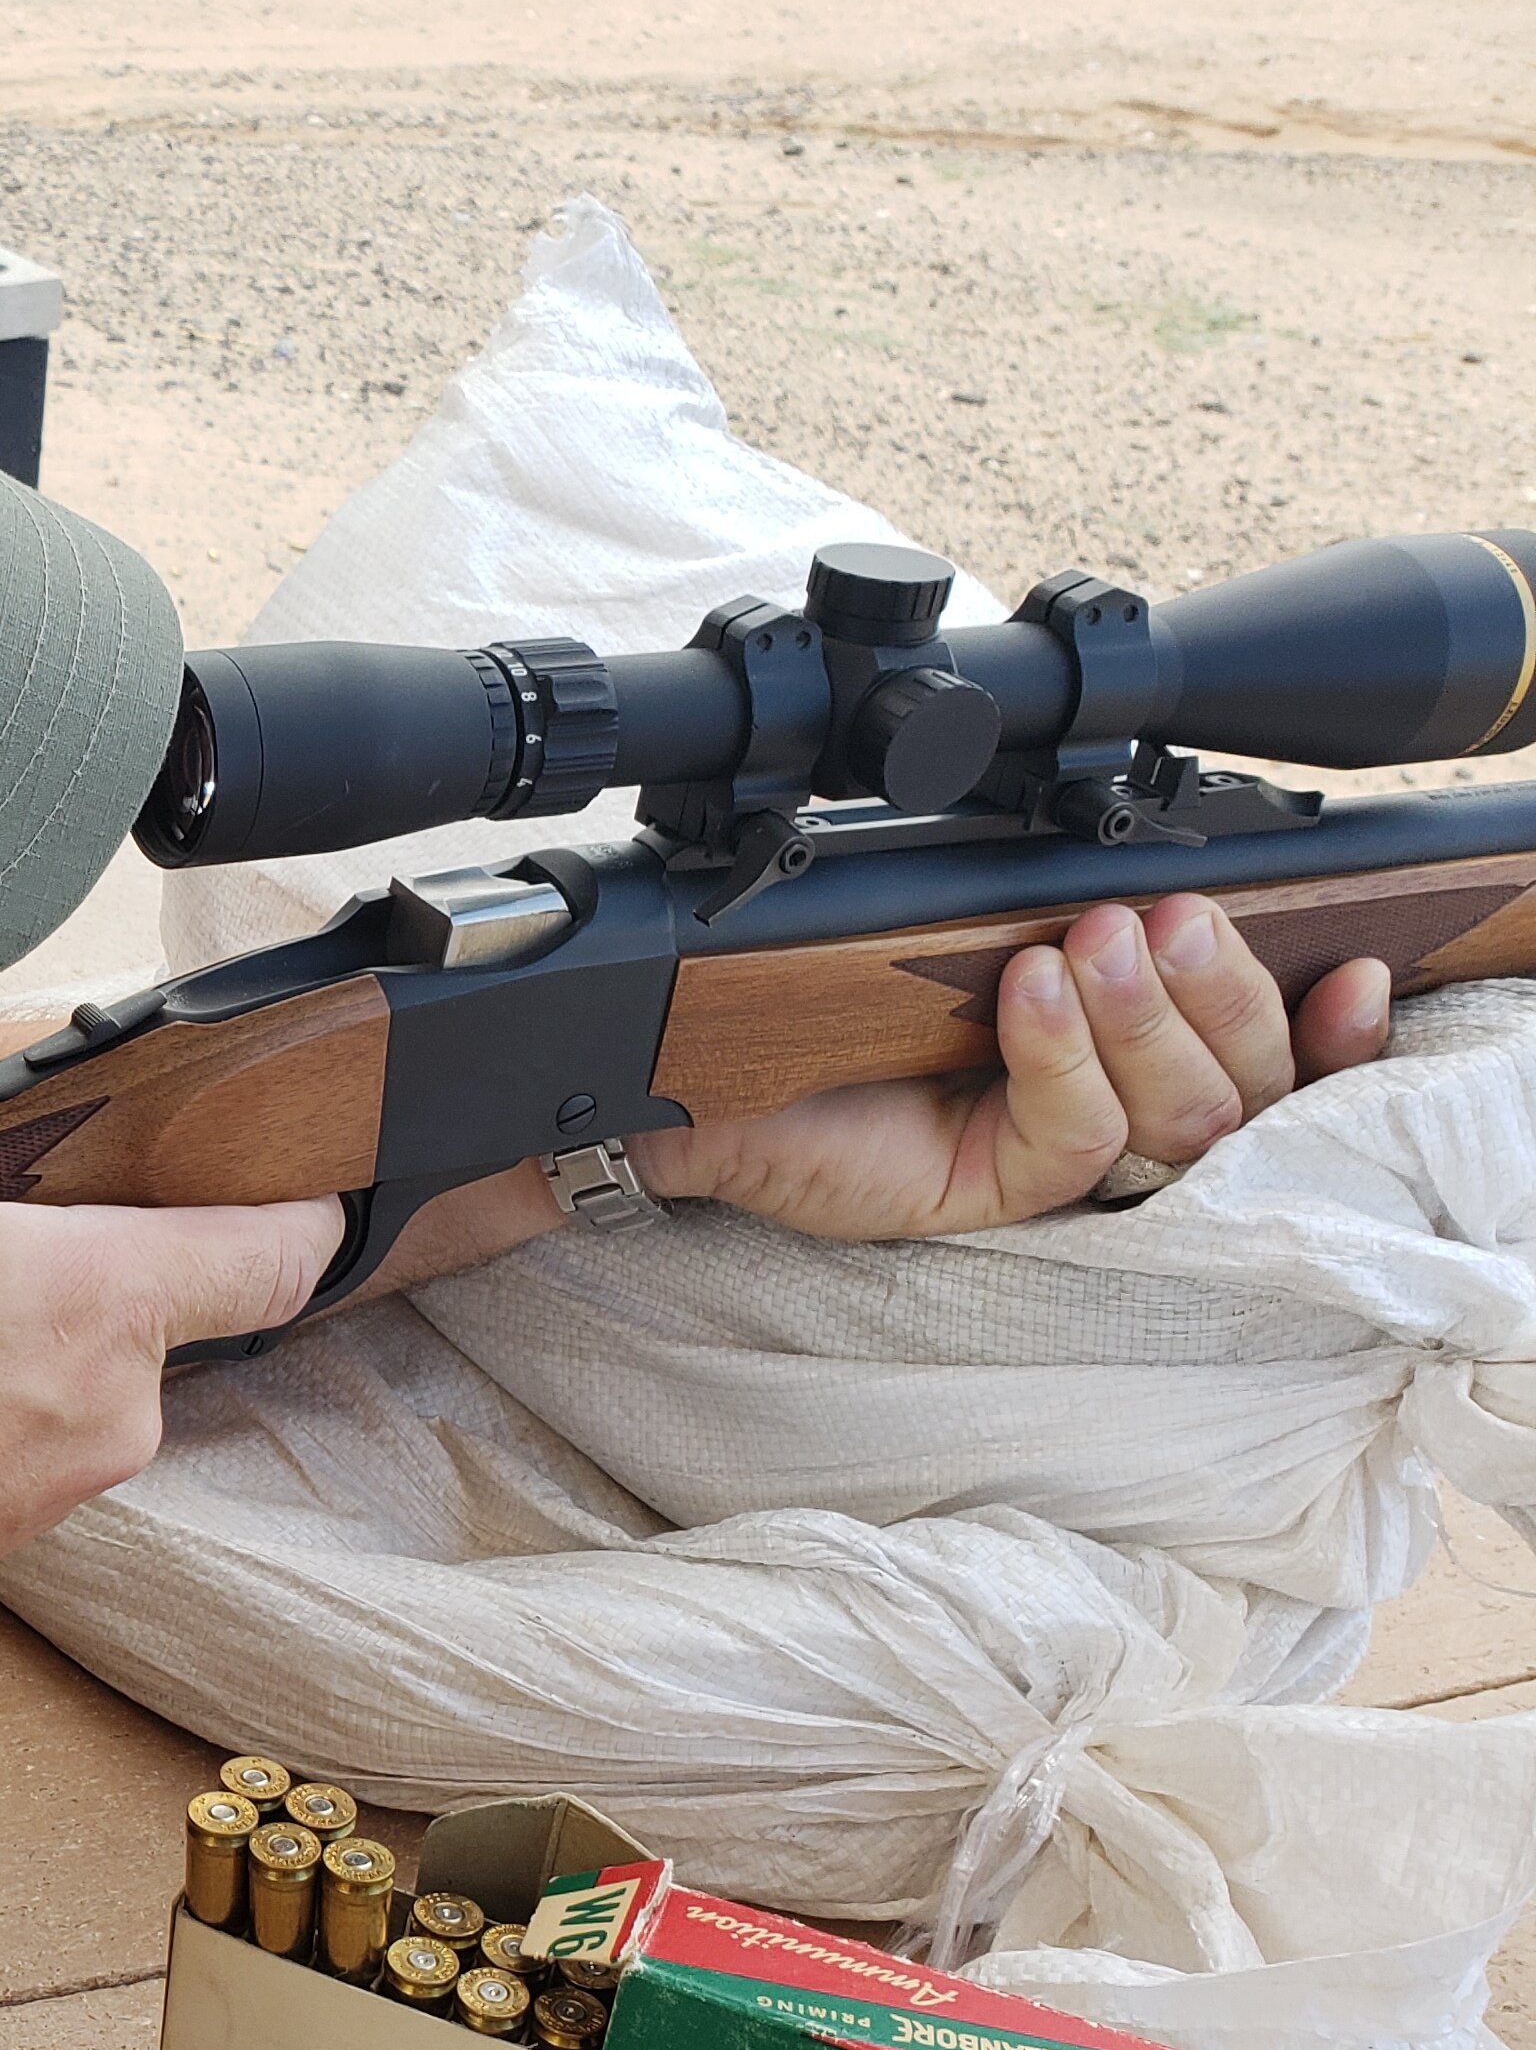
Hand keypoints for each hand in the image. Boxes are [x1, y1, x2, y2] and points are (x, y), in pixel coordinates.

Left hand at [641, 892, 1392, 1238]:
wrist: (693, 1068)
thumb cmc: (830, 996)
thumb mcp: (957, 931)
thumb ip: (1065, 909)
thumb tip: (1156, 860)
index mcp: (1129, 1045)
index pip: (1268, 1049)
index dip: (1329, 1022)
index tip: (1357, 963)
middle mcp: (1109, 1105)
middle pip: (1243, 1082)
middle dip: (1225, 989)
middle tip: (1169, 916)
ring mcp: (1051, 1155)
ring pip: (1177, 1116)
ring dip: (1151, 1017)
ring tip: (1101, 940)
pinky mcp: (991, 1190)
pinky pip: (1070, 1138)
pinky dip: (1061, 1056)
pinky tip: (1029, 990)